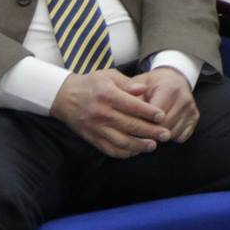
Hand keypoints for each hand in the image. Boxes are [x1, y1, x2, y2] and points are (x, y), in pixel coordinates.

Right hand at [50, 69, 170, 157]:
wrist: (64, 96)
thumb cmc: (90, 84)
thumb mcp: (108, 76)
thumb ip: (128, 83)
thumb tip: (144, 89)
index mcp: (107, 95)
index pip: (132, 106)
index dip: (149, 112)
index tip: (162, 116)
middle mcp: (101, 113)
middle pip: (130, 125)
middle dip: (150, 131)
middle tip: (166, 134)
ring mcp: (96, 127)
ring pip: (120, 141)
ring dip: (139, 145)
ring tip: (153, 146)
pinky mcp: (91, 138)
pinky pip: (109, 149)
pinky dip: (124, 153)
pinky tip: (135, 151)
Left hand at [126, 66, 198, 141]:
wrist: (174, 78)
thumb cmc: (153, 83)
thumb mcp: (140, 82)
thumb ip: (132, 91)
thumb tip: (127, 99)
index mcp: (170, 89)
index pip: (156, 116)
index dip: (143, 123)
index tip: (132, 127)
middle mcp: (184, 99)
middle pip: (165, 126)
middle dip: (150, 131)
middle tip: (138, 132)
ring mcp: (191, 108)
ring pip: (173, 133)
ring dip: (160, 136)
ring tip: (150, 129)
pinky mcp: (195, 116)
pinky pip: (182, 136)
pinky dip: (171, 136)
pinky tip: (163, 129)